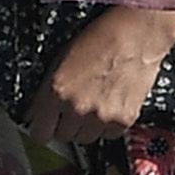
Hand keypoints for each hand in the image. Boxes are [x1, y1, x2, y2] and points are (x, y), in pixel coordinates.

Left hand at [24, 4, 174, 148]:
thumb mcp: (61, 61)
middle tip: (75, 108)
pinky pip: (109, 135)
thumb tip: (38, 115)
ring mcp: (102, 116)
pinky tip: (111, 104)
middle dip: (66, 125)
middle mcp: (77, 107)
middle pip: (63, 137)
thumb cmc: (101, 40)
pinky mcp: (123, 120)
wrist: (136, 35)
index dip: (42, 129)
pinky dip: (108, 125)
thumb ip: (47, 92)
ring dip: (87, 126)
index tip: (46, 127)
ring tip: (95, 103)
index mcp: (57, 90)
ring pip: (86, 139)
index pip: (40, 132)